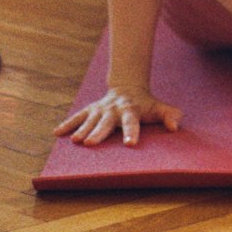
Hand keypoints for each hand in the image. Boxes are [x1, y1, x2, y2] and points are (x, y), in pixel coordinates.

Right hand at [54, 87, 181, 146]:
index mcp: (130, 110)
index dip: (131, 132)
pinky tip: (57, 133)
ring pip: (90, 119)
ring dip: (81, 129)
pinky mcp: (90, 110)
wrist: (127, 87)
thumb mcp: (158, 108)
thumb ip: (169, 115)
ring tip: (75, 140)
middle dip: (98, 132)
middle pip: (106, 122)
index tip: (129, 144)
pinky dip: (67, 124)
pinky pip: (77, 116)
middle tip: (90, 143)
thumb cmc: (145, 104)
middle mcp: (113, 109)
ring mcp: (100, 109)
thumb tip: (175, 126)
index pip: (131, 122)